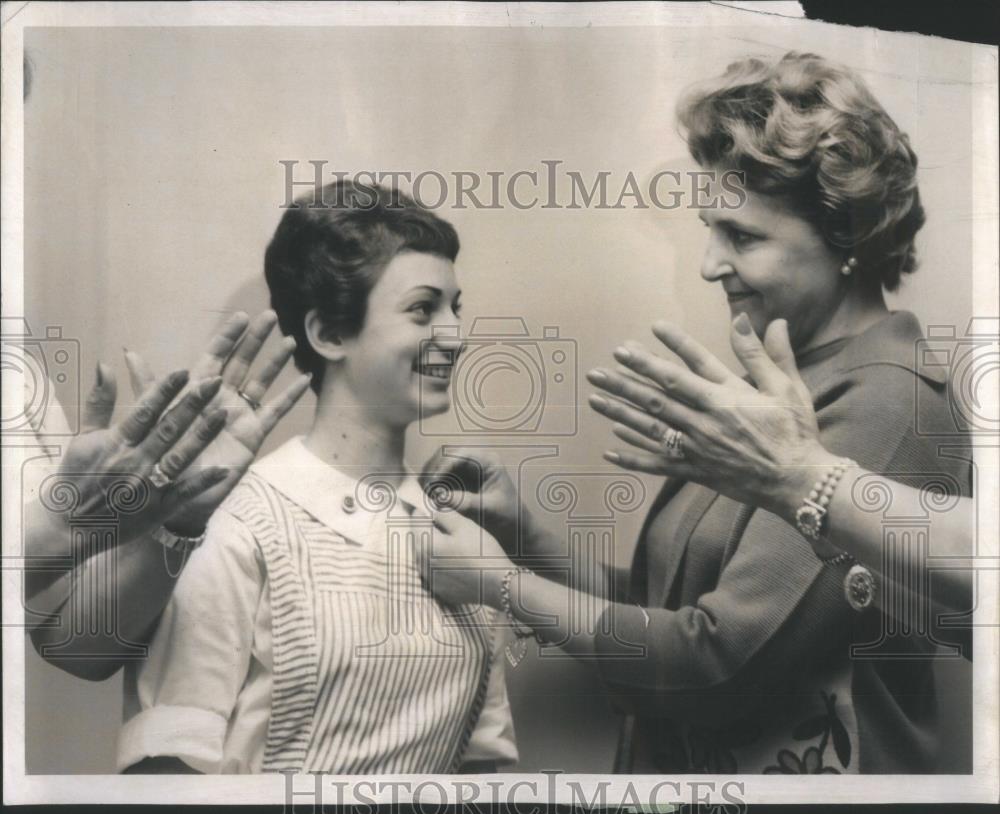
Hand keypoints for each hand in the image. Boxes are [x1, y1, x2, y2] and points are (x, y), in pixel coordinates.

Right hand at [26, 363, 231, 554]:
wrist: (72, 526)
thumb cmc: (78, 476)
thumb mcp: (84, 437)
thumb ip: (99, 401)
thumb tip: (105, 366)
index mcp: (116, 442)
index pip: (145, 411)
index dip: (165, 390)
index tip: (184, 372)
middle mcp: (134, 461)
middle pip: (168, 429)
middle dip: (192, 404)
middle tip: (214, 383)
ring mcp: (148, 486)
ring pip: (180, 456)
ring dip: (203, 435)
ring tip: (223, 414)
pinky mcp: (158, 508)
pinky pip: (185, 492)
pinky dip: (204, 481)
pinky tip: (225, 469)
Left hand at [123, 310, 311, 535]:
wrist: (170, 493)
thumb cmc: (156, 457)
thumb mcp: (148, 418)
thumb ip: (146, 386)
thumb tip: (126, 352)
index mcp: (196, 390)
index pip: (216, 355)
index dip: (228, 335)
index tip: (242, 315)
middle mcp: (221, 398)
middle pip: (243, 362)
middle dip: (256, 340)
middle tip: (270, 316)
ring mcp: (239, 415)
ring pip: (261, 382)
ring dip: (276, 363)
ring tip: (291, 342)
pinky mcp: (252, 434)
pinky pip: (274, 411)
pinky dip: (290, 396)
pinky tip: (304, 380)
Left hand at [415, 509, 511, 607]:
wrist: (496, 585)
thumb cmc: (481, 552)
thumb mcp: (464, 526)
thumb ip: (444, 514)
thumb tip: (432, 509)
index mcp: (425, 545)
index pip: (415, 520)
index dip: (425, 511)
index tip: (437, 509)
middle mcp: (421, 565)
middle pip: (418, 539)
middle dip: (428, 529)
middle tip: (448, 525)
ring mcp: (429, 580)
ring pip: (424, 556)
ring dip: (434, 547)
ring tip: (454, 544)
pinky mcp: (439, 590)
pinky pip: (433, 571)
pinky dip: (440, 563)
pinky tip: (457, 561)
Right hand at [420, 447, 538, 557]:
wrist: (515, 528)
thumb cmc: (507, 517)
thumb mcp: (488, 510)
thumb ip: (465, 502)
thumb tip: (438, 497)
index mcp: (488, 461)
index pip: (459, 454)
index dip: (442, 466)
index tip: (433, 484)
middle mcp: (476, 459)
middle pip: (445, 455)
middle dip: (433, 471)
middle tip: (425, 490)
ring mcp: (466, 468)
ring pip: (440, 464)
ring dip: (431, 477)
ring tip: (427, 495)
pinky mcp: (460, 479)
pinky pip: (441, 476)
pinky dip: (433, 485)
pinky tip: (430, 497)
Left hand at [587, 315, 836, 518]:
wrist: (798, 481)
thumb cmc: (795, 432)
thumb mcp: (786, 387)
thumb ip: (766, 353)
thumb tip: (761, 318)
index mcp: (726, 397)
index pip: (687, 367)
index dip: (664, 349)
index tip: (645, 332)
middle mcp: (705, 421)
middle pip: (657, 398)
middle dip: (625, 382)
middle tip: (598, 371)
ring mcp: (697, 448)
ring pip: (651, 428)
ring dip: (620, 412)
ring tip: (594, 400)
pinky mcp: (696, 470)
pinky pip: (659, 464)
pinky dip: (633, 458)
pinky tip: (610, 448)